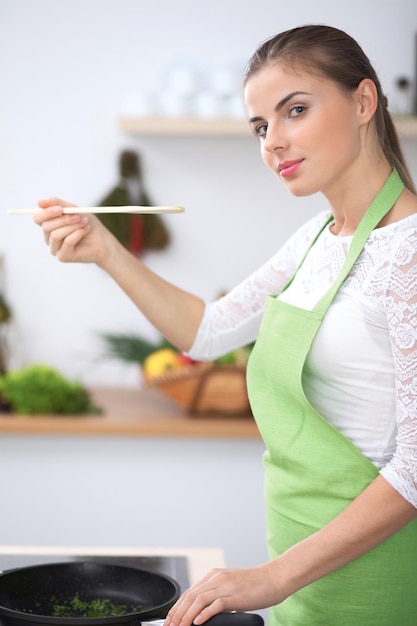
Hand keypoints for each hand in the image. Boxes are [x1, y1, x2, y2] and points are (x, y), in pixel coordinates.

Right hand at [34, 197, 114, 265]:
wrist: (104, 241)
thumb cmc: (88, 224)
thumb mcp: (74, 210)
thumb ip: (58, 204)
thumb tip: (39, 203)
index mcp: (50, 226)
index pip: (38, 218)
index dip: (46, 213)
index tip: (60, 209)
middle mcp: (49, 238)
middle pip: (46, 226)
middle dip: (63, 219)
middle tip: (78, 216)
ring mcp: (55, 249)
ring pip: (56, 235)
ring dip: (72, 226)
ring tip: (85, 223)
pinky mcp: (63, 257)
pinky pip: (66, 242)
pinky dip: (78, 234)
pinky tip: (85, 230)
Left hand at [164, 564, 280, 625]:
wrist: (275, 578)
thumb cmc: (256, 584)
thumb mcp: (231, 584)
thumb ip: (217, 592)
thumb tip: (203, 609)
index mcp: (215, 574)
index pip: (189, 591)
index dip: (177, 606)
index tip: (170, 619)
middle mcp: (218, 577)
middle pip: (190, 595)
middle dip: (177, 613)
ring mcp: (226, 585)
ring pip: (199, 600)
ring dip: (186, 616)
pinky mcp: (235, 595)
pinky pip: (216, 604)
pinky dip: (204, 614)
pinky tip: (197, 623)